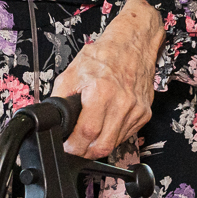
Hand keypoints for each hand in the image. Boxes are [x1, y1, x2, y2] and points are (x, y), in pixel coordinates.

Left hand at [52, 0, 163, 158]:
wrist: (132, 45)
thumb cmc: (104, 55)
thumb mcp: (72, 72)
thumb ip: (60, 97)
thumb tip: (52, 118)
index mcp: (101, 92)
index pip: (87, 133)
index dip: (73, 145)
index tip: (67, 146)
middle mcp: (121, 103)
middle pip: (103, 146)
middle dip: (85, 152)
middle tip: (76, 147)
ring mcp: (135, 110)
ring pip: (115, 144)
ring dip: (99, 145)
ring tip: (89, 136)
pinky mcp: (144, 114)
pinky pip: (126, 135)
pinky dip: (113, 136)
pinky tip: (105, 126)